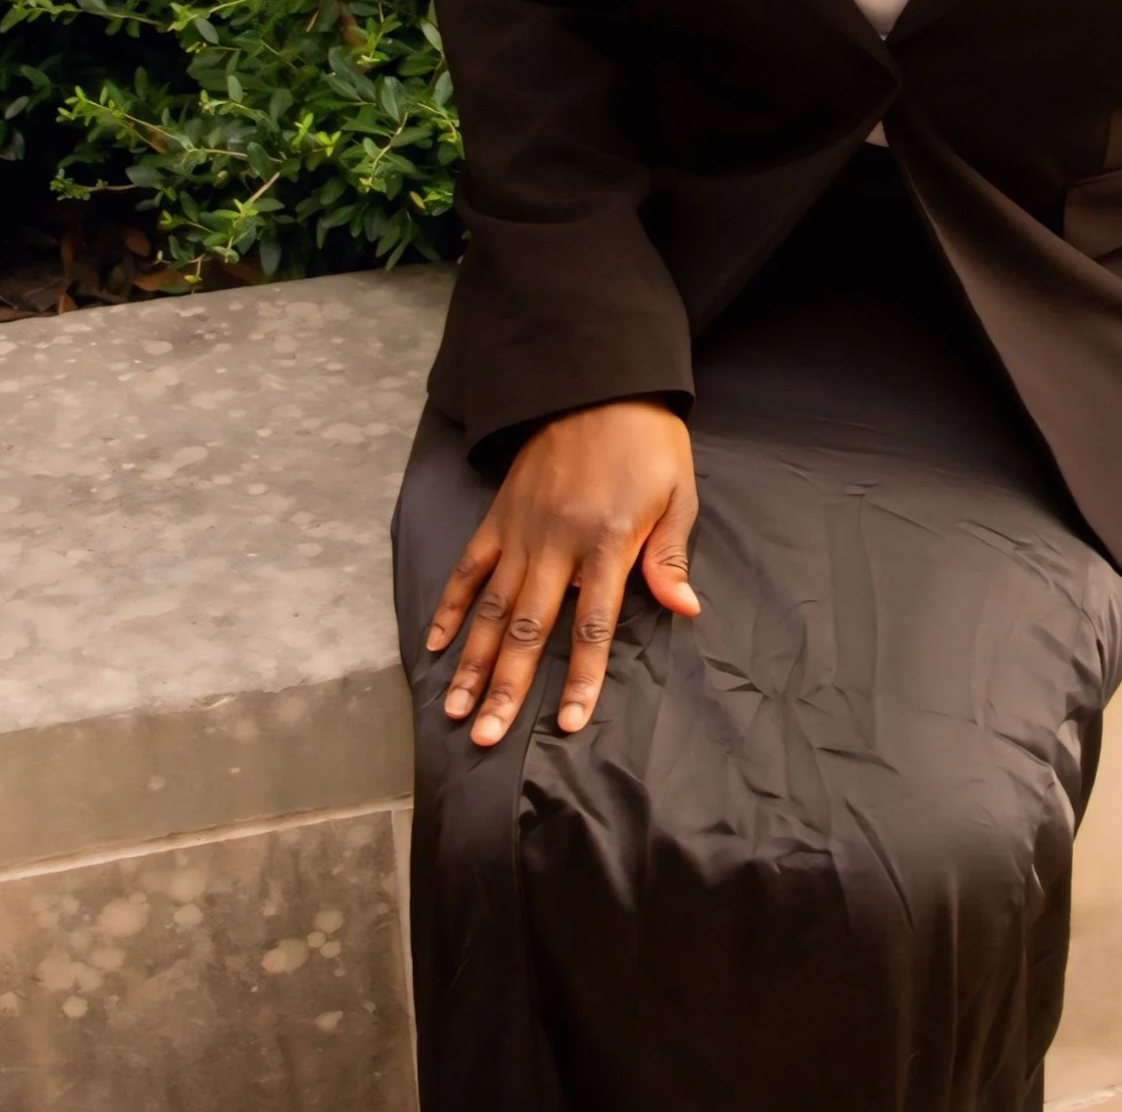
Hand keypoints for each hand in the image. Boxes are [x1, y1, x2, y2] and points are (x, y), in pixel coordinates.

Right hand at [426, 399, 698, 748]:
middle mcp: (557, 544)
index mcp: (607, 543)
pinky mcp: (499, 515)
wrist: (600, 382)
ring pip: (491, 608)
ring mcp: (522, 530)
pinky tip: (436, 645)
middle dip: (506, 687)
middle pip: (527, 629)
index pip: (592, 626)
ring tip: (455, 709)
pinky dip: (451, 606)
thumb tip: (685, 609)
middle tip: (485, 737)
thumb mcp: (677, 493)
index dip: (580, 679)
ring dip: (472, 662)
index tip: (566, 725)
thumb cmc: (648, 443)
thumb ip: (670, 555)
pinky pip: (469, 567)